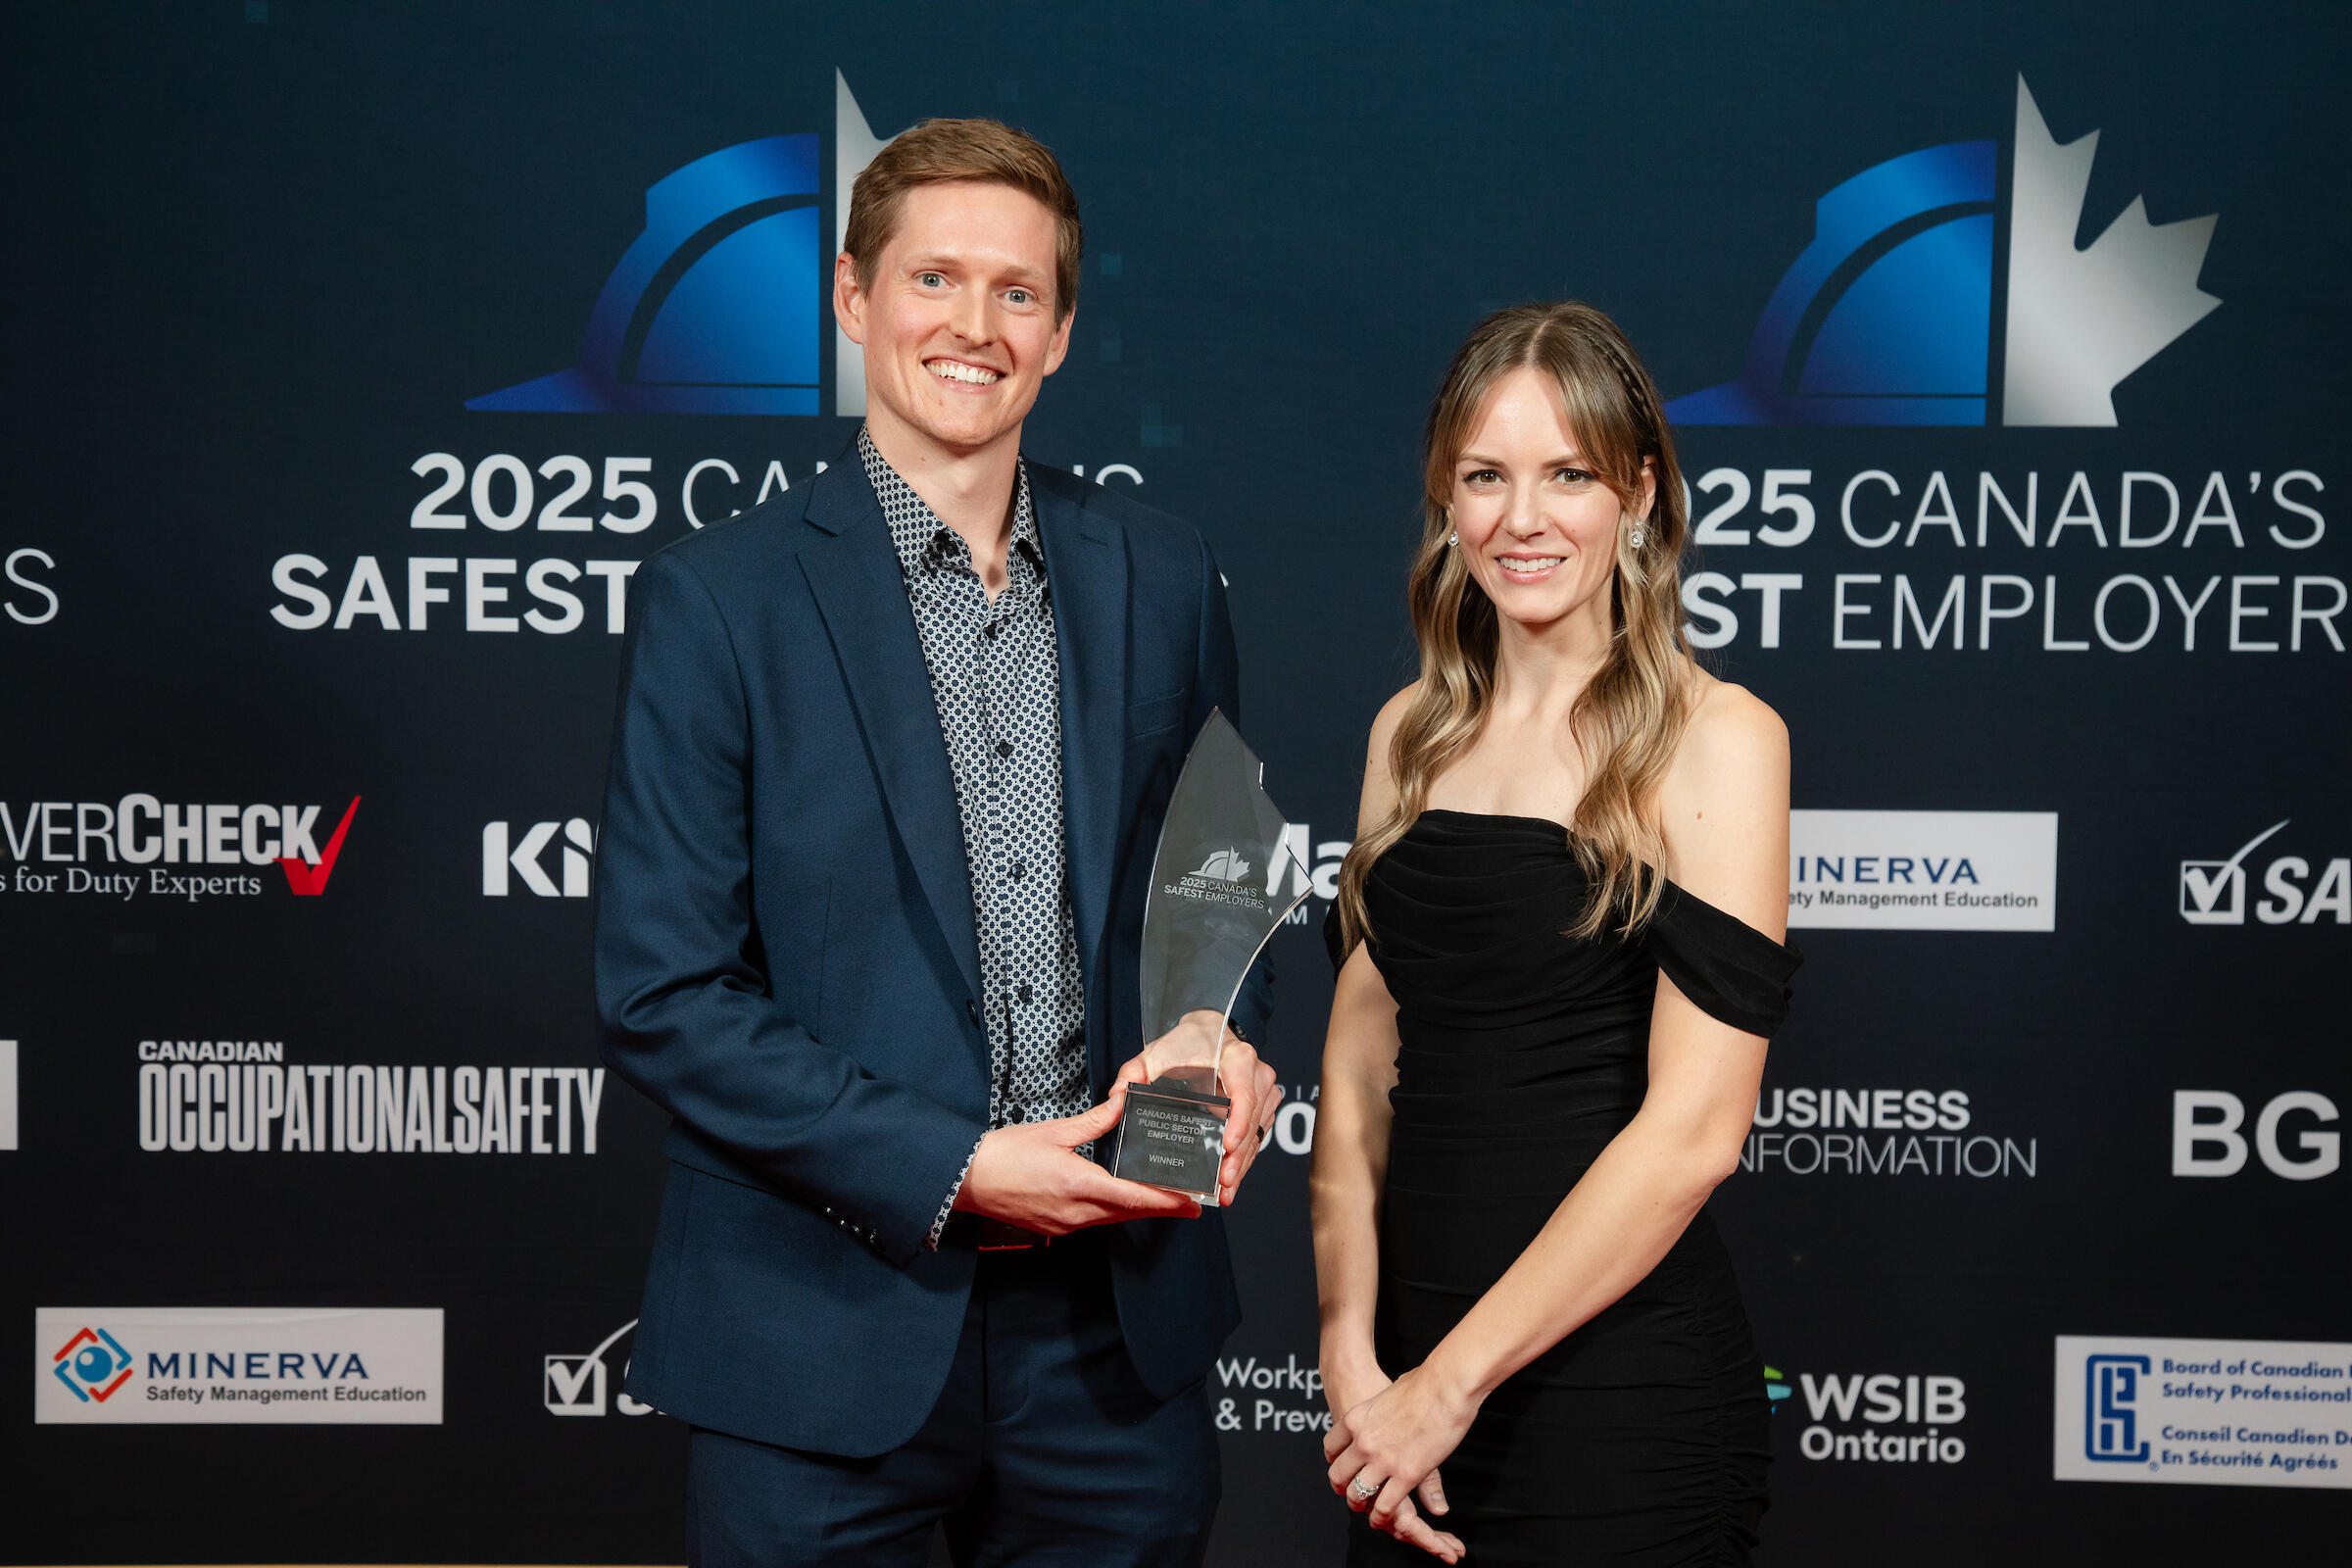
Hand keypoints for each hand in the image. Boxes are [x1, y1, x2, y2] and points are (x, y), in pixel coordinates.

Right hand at [954, 1091, 1200, 1234]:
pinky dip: (1115, 1210)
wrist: (964, 1181)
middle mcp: (1076, 1212)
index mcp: (1078, 1185)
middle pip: (1130, 1212)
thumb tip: (1123, 1103)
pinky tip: (1124, 1198)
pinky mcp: (1056, 1227)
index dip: (1167, 1201)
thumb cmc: (1004, 1153)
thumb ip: (1095, 1121)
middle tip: (1193, 1202)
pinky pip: (1095, 1220)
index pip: (1134, 1197)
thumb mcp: (1053, 1130)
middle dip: (1162, 1207)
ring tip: (1166, 1198)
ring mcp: (1066, 1224)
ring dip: (1139, 1209)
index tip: (1193, 1201)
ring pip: (1114, 1218)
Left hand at [1120, 1010, 1281, 1206]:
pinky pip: (1257, 1136)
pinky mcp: (1263, 1105)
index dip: (1238, 1122)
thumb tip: (1118, 1095)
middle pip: (1251, 1122)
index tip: (1228, 1147)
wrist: (1209, 1033)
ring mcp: (1264, 1091)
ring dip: (1242, 1164)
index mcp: (1237, 1059)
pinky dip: (1245, 1159)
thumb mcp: (1156, 1052)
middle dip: (1238, 1157)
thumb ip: (1134, 1071)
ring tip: (1225, 1191)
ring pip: (1256, 1134)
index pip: (1244, 1094)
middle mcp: (1257, 1075)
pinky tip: (1230, 1180)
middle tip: (1223, 1183)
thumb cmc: (1185, 1043)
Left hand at [1324, 1363, 1474, 1560]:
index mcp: (1356, 1419)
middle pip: (1339, 1475)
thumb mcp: (1390, 1394)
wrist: (1445, 1386)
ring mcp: (1382, 1460)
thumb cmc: (1423, 1383)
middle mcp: (1363, 1442)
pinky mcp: (1406, 1475)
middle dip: (1343, 1488)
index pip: (1331, 1447)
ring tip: (1366, 1511)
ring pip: (1359, 1494)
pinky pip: (1385, 1505)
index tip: (1343, 1468)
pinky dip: (1382, 1516)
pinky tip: (1383, 1518)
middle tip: (1350, 1495)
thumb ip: (1384, 1406)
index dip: (1335, 1461)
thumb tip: (1391, 1398)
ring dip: (1361, 1504)